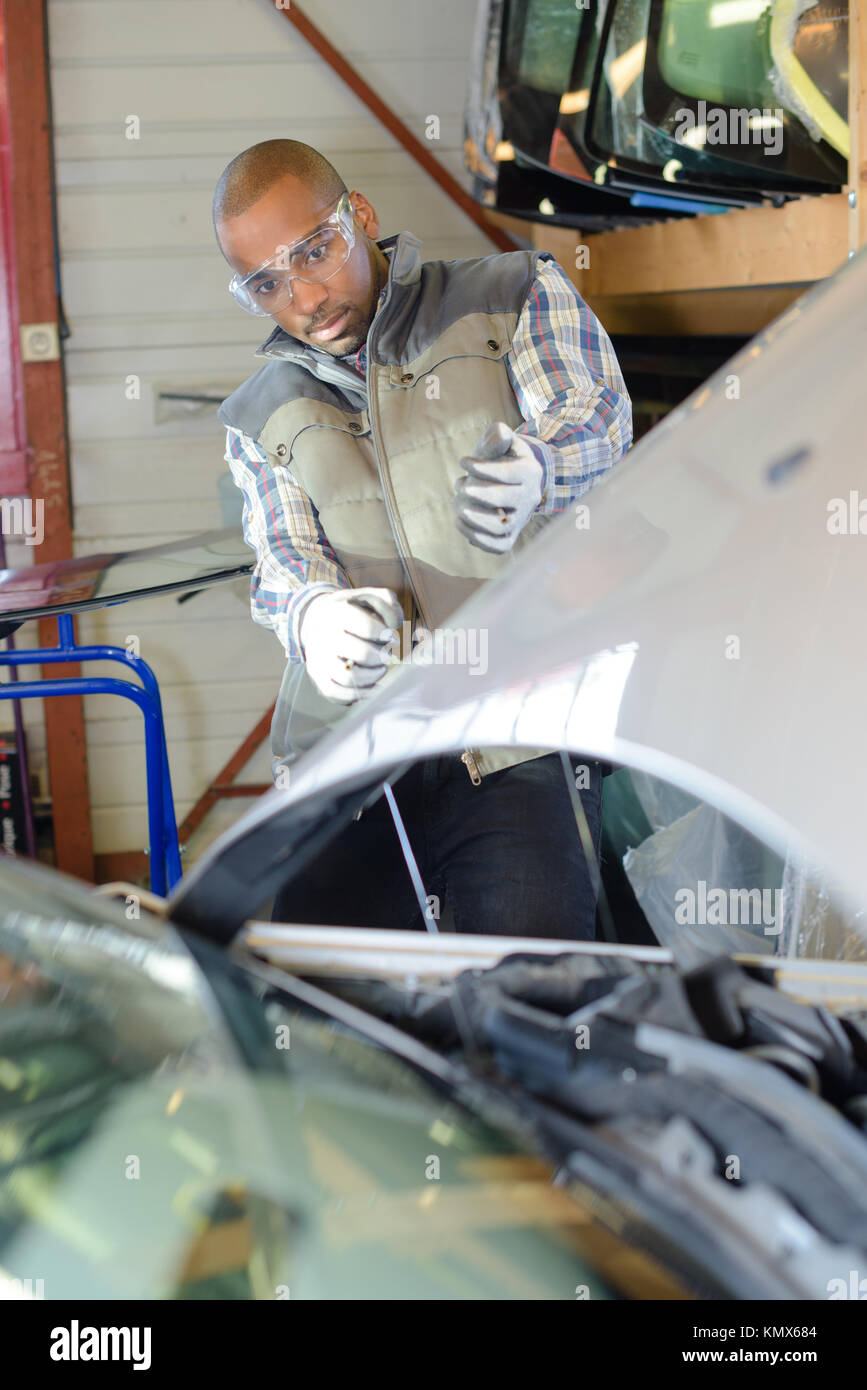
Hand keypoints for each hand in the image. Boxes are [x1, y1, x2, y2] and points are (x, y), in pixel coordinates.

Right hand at [299, 586, 401, 703]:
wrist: (317, 619)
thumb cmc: (352, 610)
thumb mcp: (368, 596)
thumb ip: (387, 602)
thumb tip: (394, 623)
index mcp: (338, 611)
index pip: (368, 626)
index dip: (386, 635)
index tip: (392, 637)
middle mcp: (325, 635)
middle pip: (362, 654)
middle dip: (382, 657)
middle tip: (387, 655)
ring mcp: (319, 657)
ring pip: (348, 677)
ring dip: (372, 677)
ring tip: (380, 670)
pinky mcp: (317, 675)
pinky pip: (334, 693)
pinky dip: (356, 695)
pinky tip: (369, 685)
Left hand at [454, 421, 542, 553]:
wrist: (507, 483)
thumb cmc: (498, 459)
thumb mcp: (501, 443)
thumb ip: (498, 437)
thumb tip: (500, 432)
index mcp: (531, 471)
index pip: (509, 472)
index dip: (482, 467)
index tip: (463, 461)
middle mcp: (530, 498)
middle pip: (505, 499)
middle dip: (478, 492)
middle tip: (461, 485)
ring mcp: (520, 520)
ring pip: (501, 526)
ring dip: (473, 517)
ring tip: (458, 505)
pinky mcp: (509, 538)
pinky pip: (497, 546)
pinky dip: (476, 538)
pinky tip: (459, 522)